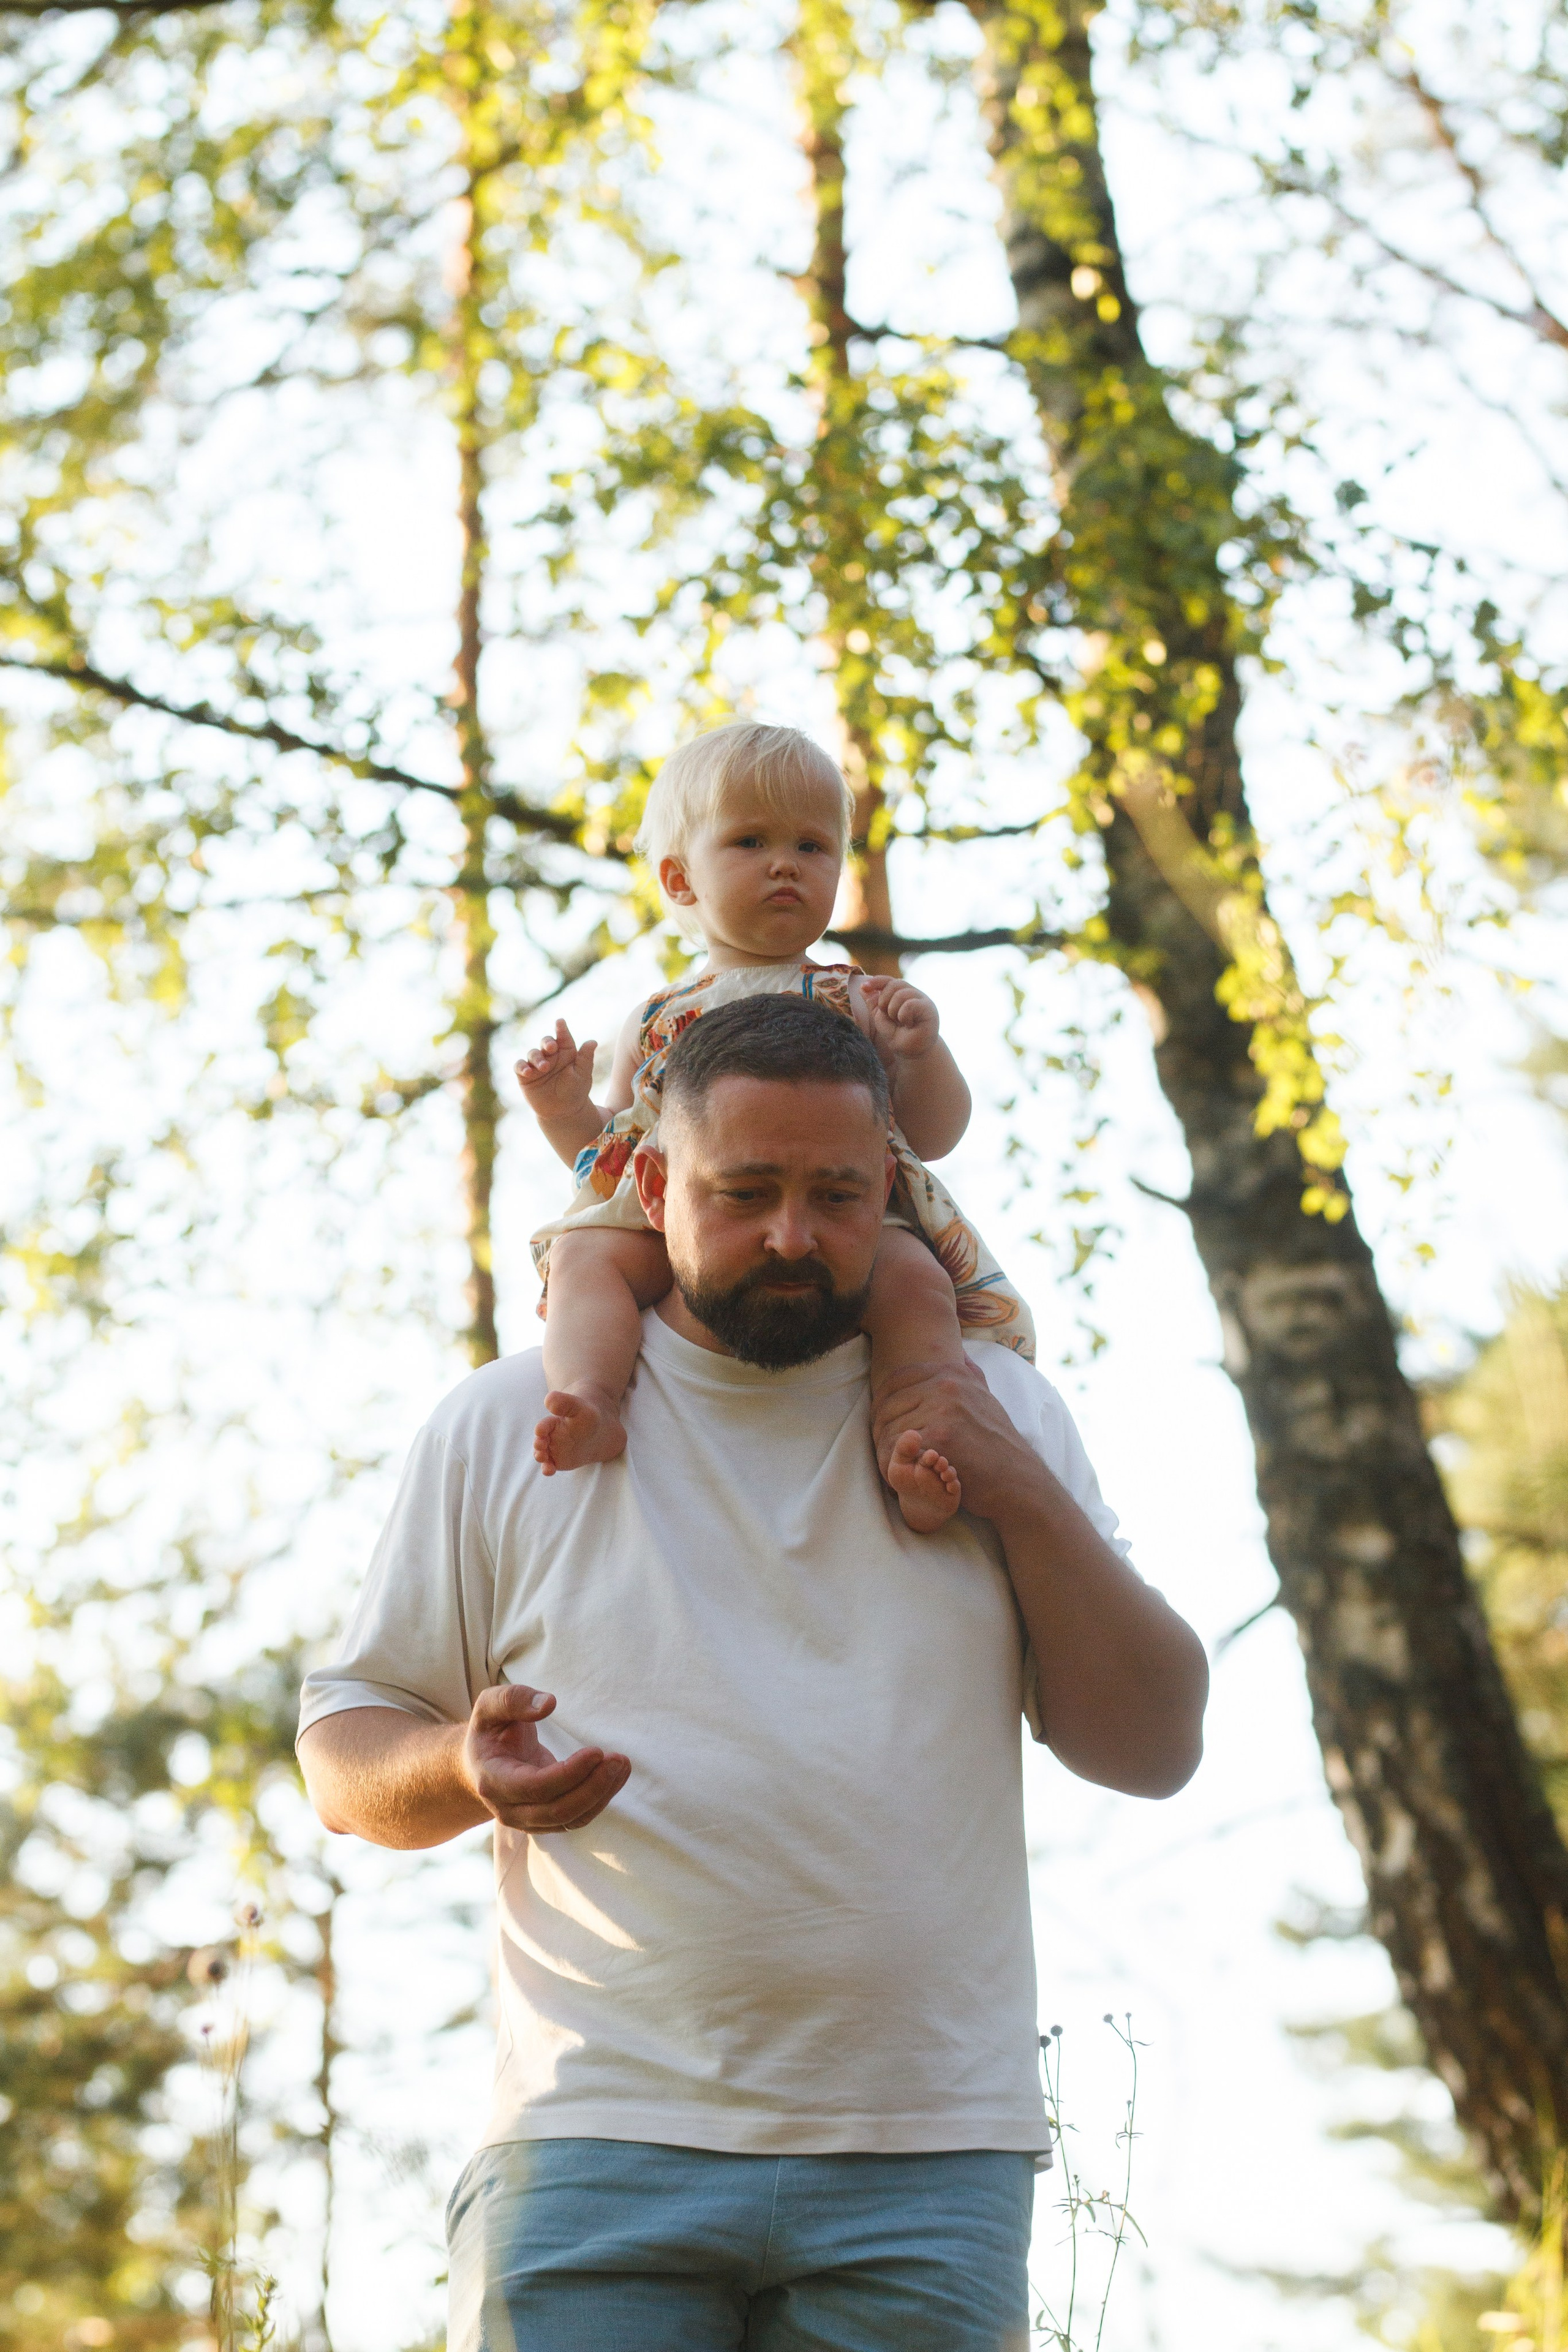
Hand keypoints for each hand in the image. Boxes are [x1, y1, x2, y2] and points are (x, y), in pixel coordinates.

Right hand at [461, 1683, 629, 1832]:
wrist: (481, 1764)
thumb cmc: (489, 1732)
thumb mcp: (488, 1707)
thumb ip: (513, 1699)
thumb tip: (549, 1703)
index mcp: (493, 1781)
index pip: (535, 1787)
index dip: (569, 1774)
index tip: (596, 1751)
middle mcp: (510, 1809)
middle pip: (558, 1810)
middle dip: (593, 1787)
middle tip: (618, 1759)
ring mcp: (529, 1820)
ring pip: (572, 1819)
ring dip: (602, 1794)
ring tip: (622, 1764)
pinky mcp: (547, 1821)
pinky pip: (577, 1818)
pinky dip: (600, 1799)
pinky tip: (616, 1775)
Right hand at [515, 1020, 596, 1122]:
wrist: (563, 1111)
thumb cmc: (575, 1091)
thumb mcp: (582, 1074)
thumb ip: (586, 1058)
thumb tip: (593, 1041)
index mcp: (566, 1052)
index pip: (563, 1036)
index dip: (561, 1028)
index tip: (560, 1022)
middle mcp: (550, 1055)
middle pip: (546, 1042)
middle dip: (547, 1042)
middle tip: (552, 1047)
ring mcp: (537, 1064)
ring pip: (532, 1053)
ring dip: (537, 1058)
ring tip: (544, 1067)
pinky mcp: (525, 1075)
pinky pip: (520, 1066)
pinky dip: (522, 1067)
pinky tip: (528, 1072)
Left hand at [858, 975, 939, 1066]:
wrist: (912, 1052)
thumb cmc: (899, 1036)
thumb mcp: (881, 1018)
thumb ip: (873, 1003)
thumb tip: (862, 987)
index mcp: (903, 993)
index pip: (889, 980)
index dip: (876, 981)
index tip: (864, 987)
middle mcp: (914, 993)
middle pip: (894, 984)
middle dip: (884, 1000)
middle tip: (888, 1016)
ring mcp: (923, 999)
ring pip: (901, 994)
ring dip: (893, 1011)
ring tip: (899, 1022)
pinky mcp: (929, 1008)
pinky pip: (910, 1004)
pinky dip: (903, 1015)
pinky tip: (908, 1024)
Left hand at [871, 1357, 1038, 1525]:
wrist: (1015, 1478)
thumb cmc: (997, 1441)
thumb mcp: (986, 1396)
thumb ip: (970, 1372)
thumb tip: (959, 1353)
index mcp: (953, 1373)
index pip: (897, 1379)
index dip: (882, 1400)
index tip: (883, 1421)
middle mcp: (947, 1385)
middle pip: (888, 1403)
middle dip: (880, 1427)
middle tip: (884, 1447)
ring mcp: (943, 1410)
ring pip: (888, 1427)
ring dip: (883, 1448)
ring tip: (890, 1462)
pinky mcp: (939, 1437)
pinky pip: (896, 1447)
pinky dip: (891, 1463)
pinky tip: (898, 1473)